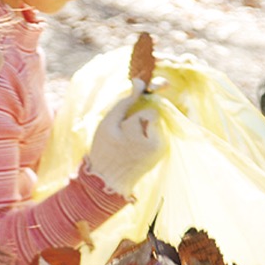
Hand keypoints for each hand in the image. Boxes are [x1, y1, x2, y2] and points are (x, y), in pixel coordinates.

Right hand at [86, 79, 164, 196]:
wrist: (108, 182)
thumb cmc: (104, 150)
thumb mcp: (109, 123)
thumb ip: (125, 101)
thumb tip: (139, 82)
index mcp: (142, 136)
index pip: (149, 111)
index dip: (144, 105)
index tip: (156, 90)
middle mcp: (156, 143)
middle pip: (152, 115)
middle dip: (139, 118)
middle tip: (124, 132)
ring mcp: (160, 149)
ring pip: (154, 124)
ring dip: (142, 126)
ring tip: (127, 140)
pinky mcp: (160, 153)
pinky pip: (156, 134)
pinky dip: (146, 135)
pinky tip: (133, 146)